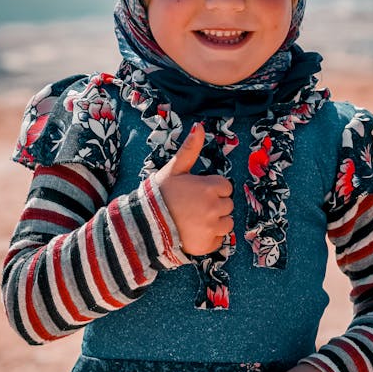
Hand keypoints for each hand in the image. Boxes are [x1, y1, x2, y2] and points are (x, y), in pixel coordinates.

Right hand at [155, 123, 233, 254]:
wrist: (145, 224)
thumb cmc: (160, 194)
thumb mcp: (174, 169)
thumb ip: (190, 149)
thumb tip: (199, 126)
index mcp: (209, 187)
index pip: (226, 187)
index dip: (213, 188)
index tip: (198, 192)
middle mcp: (214, 207)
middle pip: (228, 205)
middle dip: (215, 205)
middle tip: (194, 206)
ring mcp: (212, 227)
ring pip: (227, 223)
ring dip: (216, 222)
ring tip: (195, 220)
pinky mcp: (207, 245)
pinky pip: (219, 240)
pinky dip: (210, 238)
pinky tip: (195, 233)